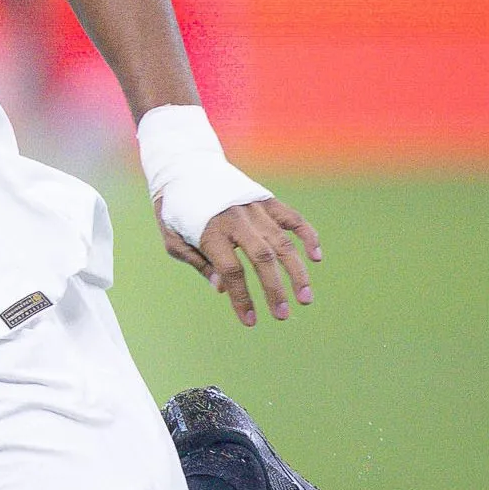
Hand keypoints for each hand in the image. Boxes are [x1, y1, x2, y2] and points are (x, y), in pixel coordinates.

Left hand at [160, 197, 321, 327]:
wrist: (184, 168)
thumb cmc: (175, 210)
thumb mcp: (172, 239)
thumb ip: (197, 262)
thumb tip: (221, 288)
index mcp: (210, 231)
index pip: (231, 271)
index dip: (241, 298)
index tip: (249, 321)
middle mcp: (236, 219)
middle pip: (262, 258)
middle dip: (275, 289)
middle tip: (283, 315)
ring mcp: (254, 208)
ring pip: (282, 242)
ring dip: (297, 272)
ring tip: (305, 298)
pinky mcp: (266, 200)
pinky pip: (292, 218)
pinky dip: (307, 235)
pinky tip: (316, 257)